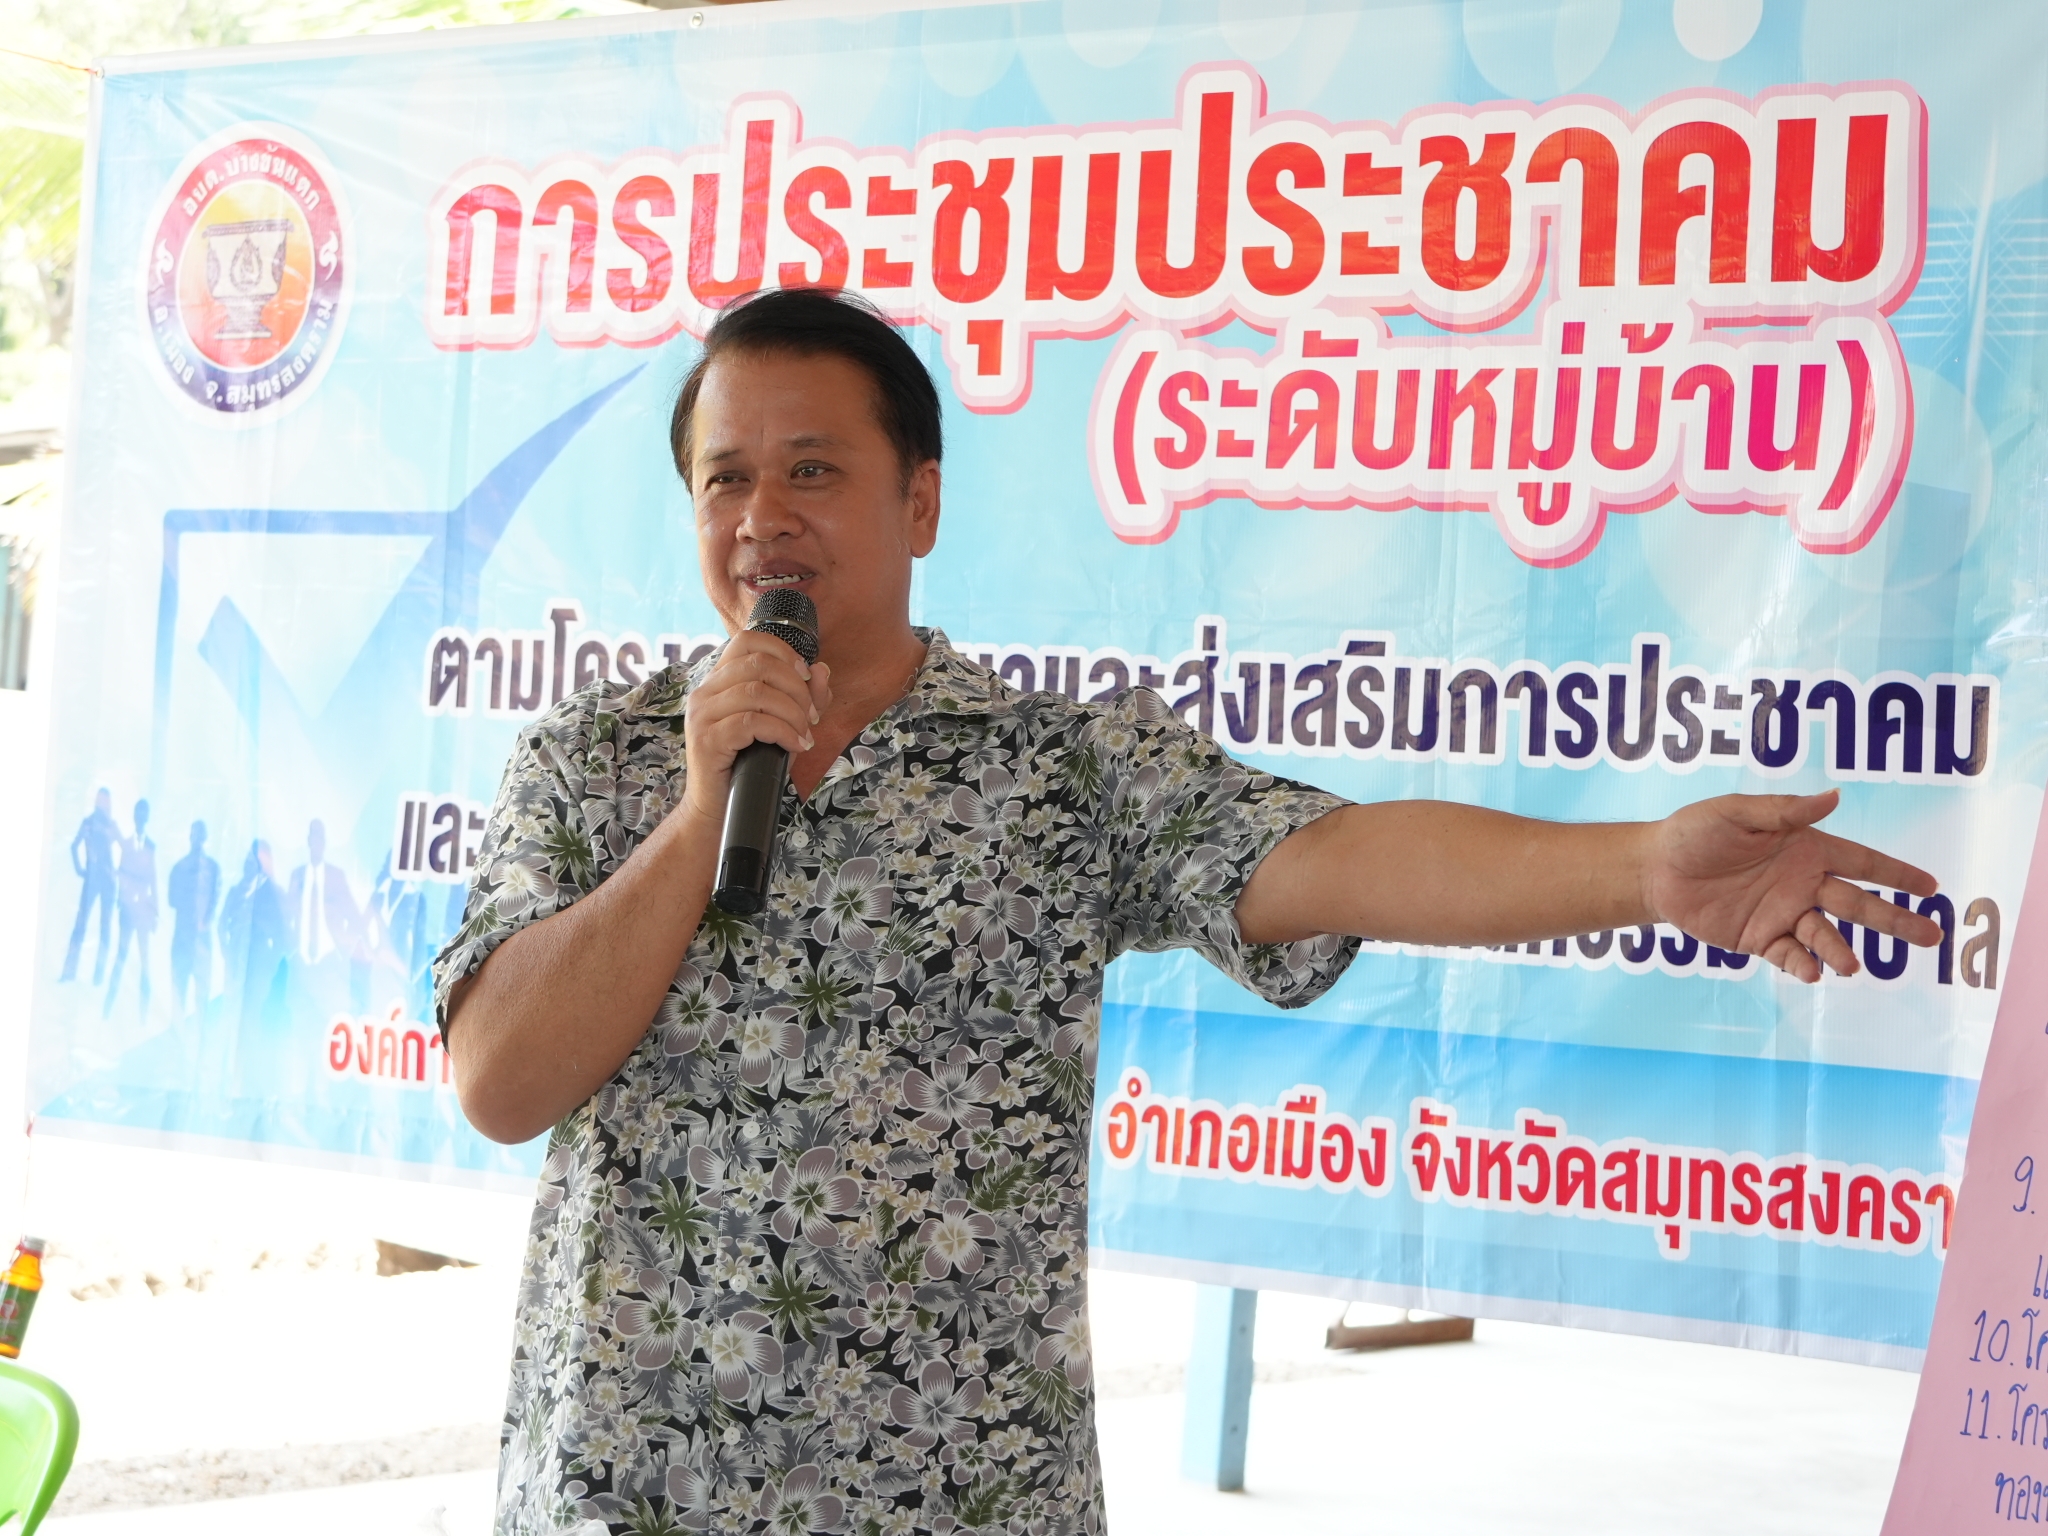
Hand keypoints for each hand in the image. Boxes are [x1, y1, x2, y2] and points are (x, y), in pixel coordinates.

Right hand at [680, 632, 832, 828]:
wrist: (719, 810)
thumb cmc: (750, 766)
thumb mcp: (784, 726)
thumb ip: (804, 699)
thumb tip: (821, 670)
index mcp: (719, 681)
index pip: (747, 640)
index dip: (783, 651)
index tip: (806, 677)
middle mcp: (705, 692)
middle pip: (758, 664)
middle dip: (796, 688)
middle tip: (811, 716)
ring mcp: (703, 715)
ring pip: (757, 692)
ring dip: (793, 712)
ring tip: (805, 734)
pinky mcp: (707, 739)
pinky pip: (752, 722)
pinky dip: (782, 731)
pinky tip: (794, 745)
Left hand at [1642, 790, 1941, 982]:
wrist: (1654, 869)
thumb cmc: (1696, 832)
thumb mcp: (1737, 813)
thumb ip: (1784, 812)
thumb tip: (1834, 798)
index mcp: (1806, 849)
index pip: (1861, 861)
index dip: (1896, 874)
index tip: (1931, 887)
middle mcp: (1803, 884)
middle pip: (1858, 904)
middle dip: (1894, 920)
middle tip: (1931, 937)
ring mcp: (1783, 914)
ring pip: (1825, 935)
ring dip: (1840, 950)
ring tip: (1850, 966)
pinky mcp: (1759, 940)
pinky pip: (1788, 955)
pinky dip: (1802, 964)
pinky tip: (1811, 971)